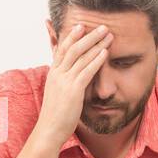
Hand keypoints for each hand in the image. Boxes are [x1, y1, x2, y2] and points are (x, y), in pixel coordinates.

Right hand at [35, 22, 112, 149]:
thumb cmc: (55, 116)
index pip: (61, 49)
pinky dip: (96, 60)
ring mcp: (64, 81)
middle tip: (101, 26)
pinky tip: (105, 53)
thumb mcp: (56, 94)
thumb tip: (71, 79)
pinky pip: (86, 71)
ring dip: (96, 44)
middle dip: (88, 35)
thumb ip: (62, 82)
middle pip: (72, 48)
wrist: (49, 131)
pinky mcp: (73, 91)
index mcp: (52, 74)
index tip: (81, 26)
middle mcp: (57, 74)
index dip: (71, 36)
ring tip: (108, 35)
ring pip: (81, 57)